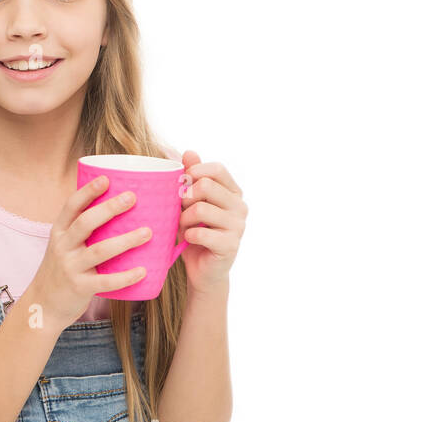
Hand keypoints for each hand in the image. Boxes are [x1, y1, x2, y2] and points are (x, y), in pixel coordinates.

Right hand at [31, 174, 153, 329]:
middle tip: (132, 197)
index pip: (71, 206)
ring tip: (147, 232)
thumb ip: (82, 231)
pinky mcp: (79, 288)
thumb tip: (118, 210)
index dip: (88, 191)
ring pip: (99, 251)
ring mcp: (70, 267)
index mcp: (59, 232)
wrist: (42, 305)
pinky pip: (105, 281)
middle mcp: (62, 247)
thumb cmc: (61, 271)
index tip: (106, 179)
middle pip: (85, 223)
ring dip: (125, 240)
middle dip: (109, 208)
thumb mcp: (63, 246)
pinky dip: (125, 277)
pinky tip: (142, 271)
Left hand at [175, 151, 247, 293]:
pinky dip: (188, 235)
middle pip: (206, 186)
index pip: (216, 169)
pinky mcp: (231, 245)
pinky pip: (201, 232)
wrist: (202, 271)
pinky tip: (189, 239)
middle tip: (180, 210)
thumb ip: (191, 177)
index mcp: (233, 192)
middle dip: (185, 198)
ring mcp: (238, 226)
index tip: (181, 187)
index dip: (194, 173)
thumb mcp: (189, 203)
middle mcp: (240, 206)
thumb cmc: (194, 232)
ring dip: (183, 219)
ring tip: (183, 227)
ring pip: (200, 209)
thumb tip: (187, 151)